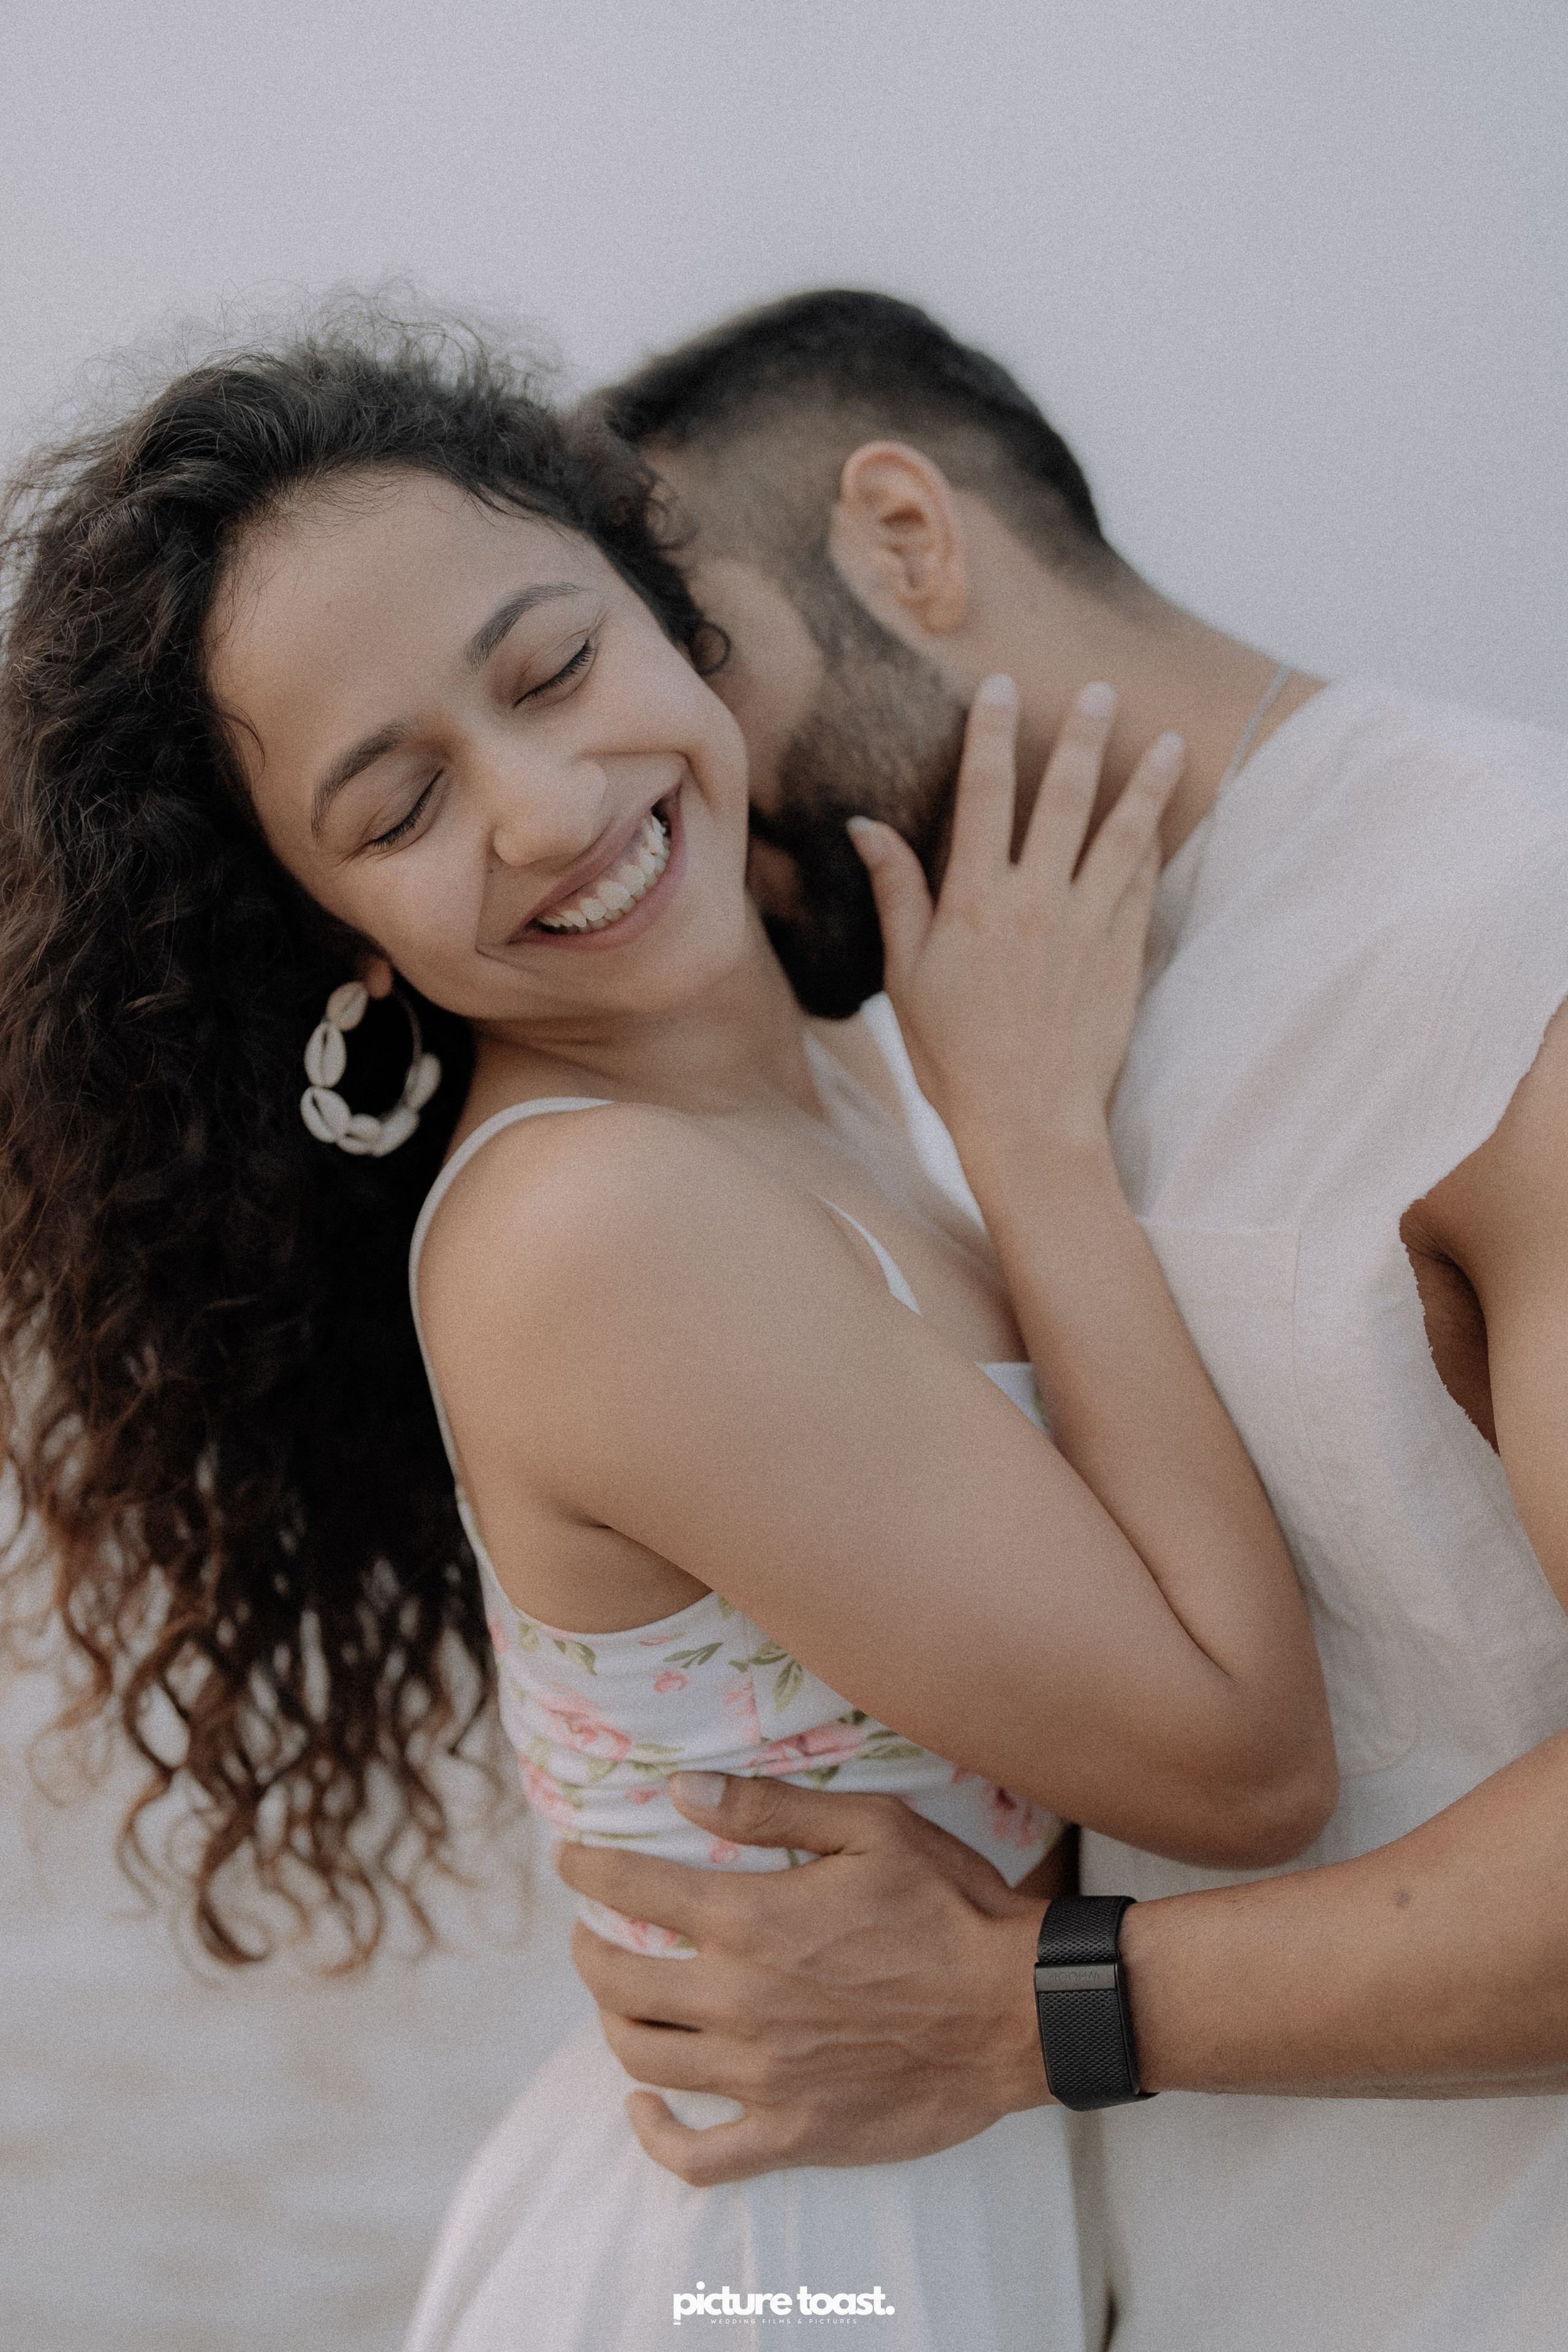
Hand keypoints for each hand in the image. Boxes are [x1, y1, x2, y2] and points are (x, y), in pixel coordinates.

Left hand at [555, 1773, 1050, 2185]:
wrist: (1021, 2011)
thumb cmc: (950, 1906)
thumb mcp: (870, 1826)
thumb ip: (769, 1808)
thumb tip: (683, 1790)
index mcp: (751, 1920)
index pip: (631, 1891)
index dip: (586, 1870)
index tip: (571, 1860)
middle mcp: (739, 2002)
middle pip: (617, 1982)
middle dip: (587, 1949)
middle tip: (589, 1930)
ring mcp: (761, 2079)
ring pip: (644, 2059)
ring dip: (613, 2024)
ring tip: (618, 1999)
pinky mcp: (793, 2136)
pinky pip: (696, 2157)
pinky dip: (654, 2134)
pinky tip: (645, 2105)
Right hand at [847, 679, 1183, 1158]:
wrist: (1028, 1121)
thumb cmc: (954, 1056)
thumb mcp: (906, 976)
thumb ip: (896, 894)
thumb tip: (865, 827)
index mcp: (974, 902)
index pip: (983, 796)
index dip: (992, 735)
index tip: (1002, 688)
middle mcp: (1034, 902)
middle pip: (1062, 800)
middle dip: (1082, 738)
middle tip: (1102, 690)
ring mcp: (1085, 927)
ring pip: (1120, 836)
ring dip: (1143, 783)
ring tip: (1167, 740)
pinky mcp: (1121, 956)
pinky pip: (1141, 888)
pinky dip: (1152, 849)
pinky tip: (1161, 819)